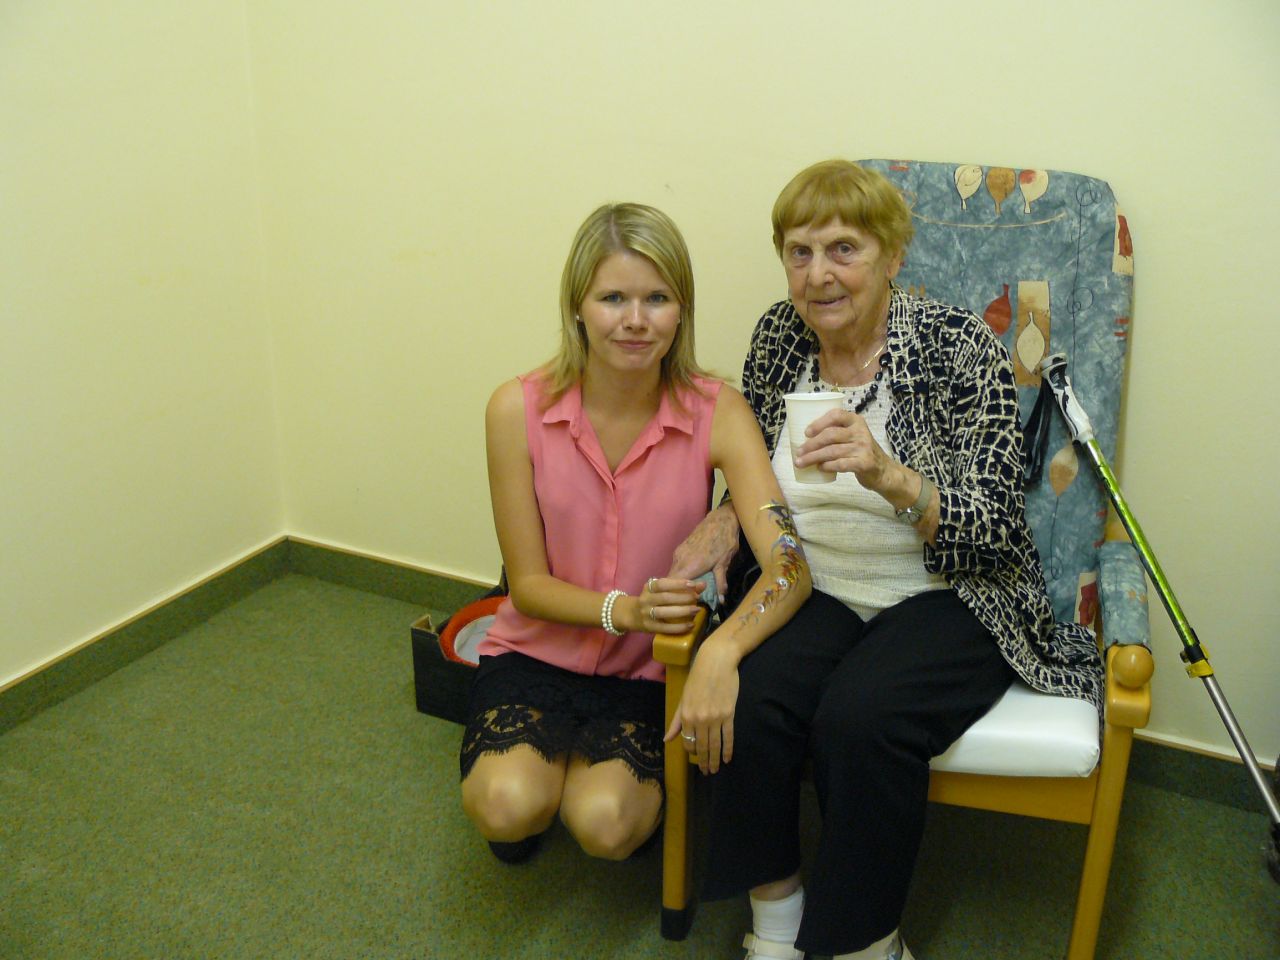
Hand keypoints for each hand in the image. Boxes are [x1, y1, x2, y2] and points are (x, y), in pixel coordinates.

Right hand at [624, 577, 699, 634]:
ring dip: (682, 611)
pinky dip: (679, 627)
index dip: (677, 584)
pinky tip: (690, 625)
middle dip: (683, 597)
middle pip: (665, 598)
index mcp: (649, 588)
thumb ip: (680, 587)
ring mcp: (646, 614)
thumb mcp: (661, 591)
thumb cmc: (652, 600)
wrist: (631, 614)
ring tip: (696, 610)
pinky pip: (665, 628)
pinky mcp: (649, 627)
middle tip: (697, 598)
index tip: (692, 584)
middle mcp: (646, 600)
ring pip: (664, 612)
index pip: (662, 583)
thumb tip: (702, 585)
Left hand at [664, 638, 739, 774]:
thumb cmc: (697, 677)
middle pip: (702, 746)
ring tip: (715, 770)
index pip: (687, 741)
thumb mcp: (683, 698)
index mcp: (686, 716)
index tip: (695, 758)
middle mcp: (700, 720)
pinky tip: (727, 758)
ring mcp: (715, 718)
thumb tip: (667, 739)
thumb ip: (676, 721)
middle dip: (704, 761)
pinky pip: (728, 737)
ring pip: (714, 745)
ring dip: (714, 760)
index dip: (691, 751)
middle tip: (706, 772)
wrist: (716, 662)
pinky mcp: (729, 715)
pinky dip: (727, 750)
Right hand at [667, 503, 739, 601]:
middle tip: (684, 601)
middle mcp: (680, 559)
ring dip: (678, 582)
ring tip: (687, 592)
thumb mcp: (724, 563)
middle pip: (671, 580)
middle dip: (675, 591)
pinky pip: (677, 564)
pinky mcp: (682, 547)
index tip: (681, 604)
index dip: (674, 596)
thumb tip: (721, 600)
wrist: (722, 518)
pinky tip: (690, 577)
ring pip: (673, 572)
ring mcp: (679, 551)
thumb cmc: (724, 540)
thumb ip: (720, 582)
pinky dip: (681, 573)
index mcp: (690, 565)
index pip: (673, 585)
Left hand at [794, 408, 893, 491]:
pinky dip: (827, 466)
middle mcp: (860, 432)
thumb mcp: (854, 435)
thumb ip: (837, 432)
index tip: (806, 432)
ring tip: (801, 462)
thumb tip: (806, 438)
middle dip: (811, 444)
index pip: (836, 414)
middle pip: (831, 435)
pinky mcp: (864, 463)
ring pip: (832, 451)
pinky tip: (820, 468)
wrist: (884, 470)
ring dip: (814, 457)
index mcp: (856, 421)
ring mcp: (863, 447)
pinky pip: (841, 464)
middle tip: (799, 452)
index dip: (819, 422)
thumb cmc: (861, 451)